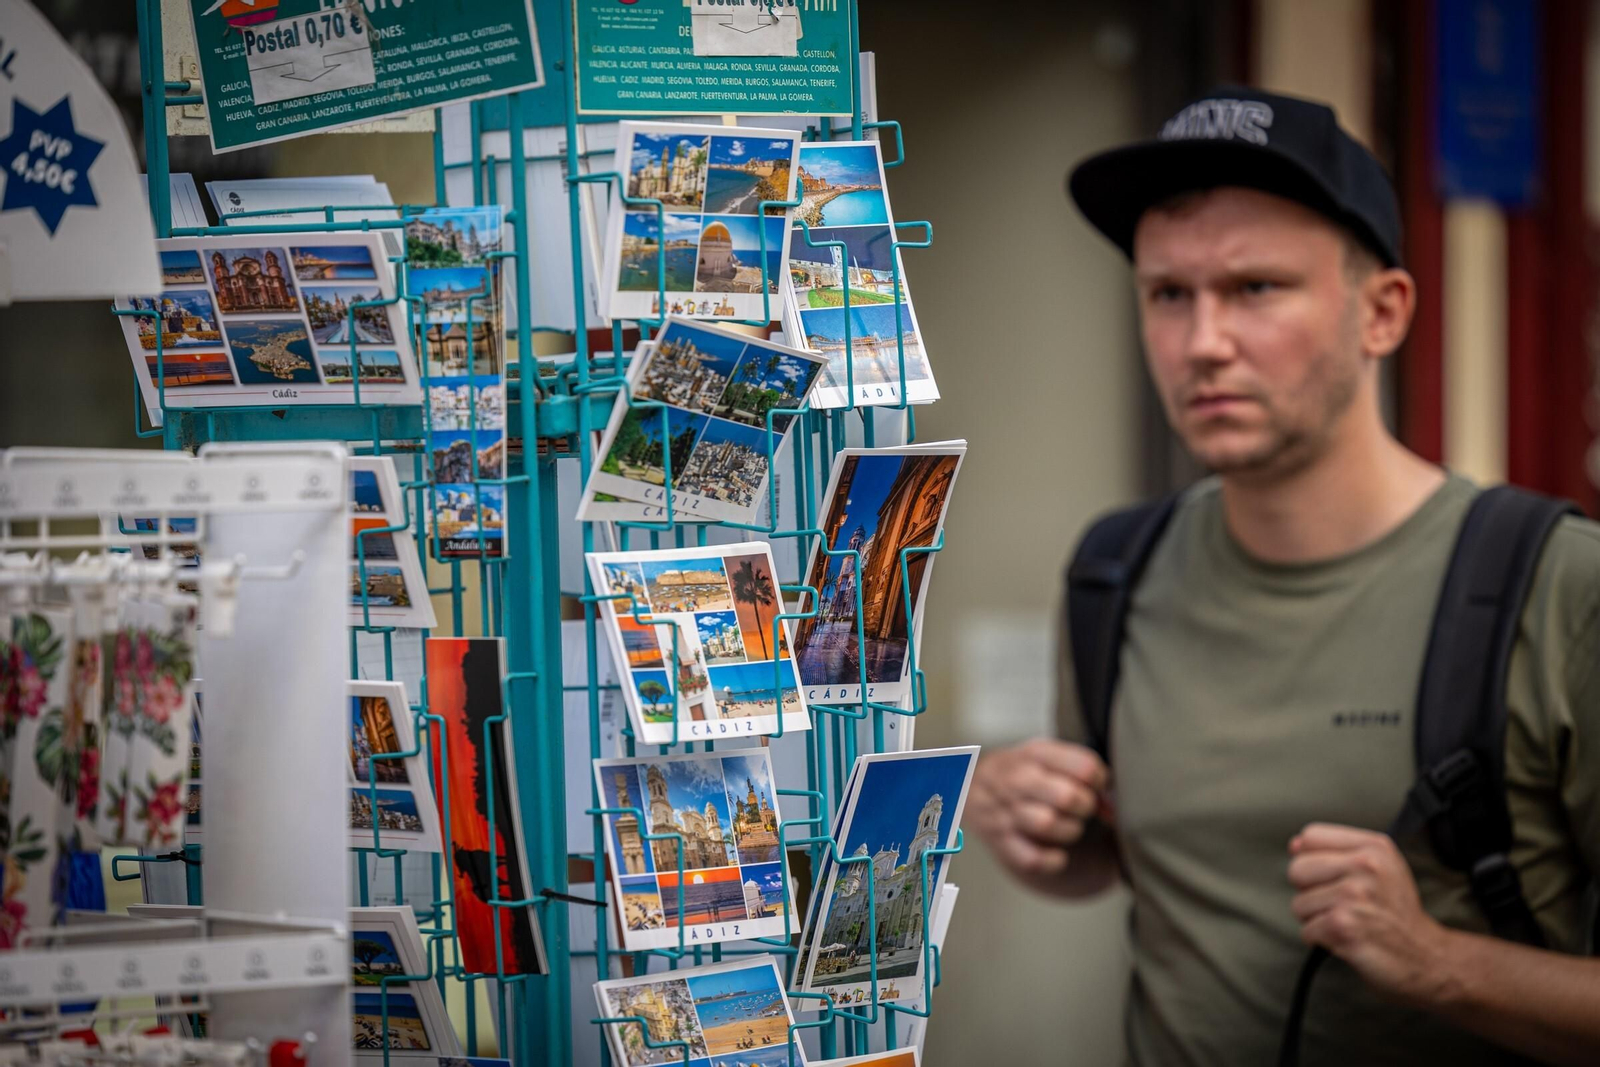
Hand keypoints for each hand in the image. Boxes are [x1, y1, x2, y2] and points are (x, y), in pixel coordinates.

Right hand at [968, 737, 1109, 878]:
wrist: (969, 784)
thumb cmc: (1024, 772)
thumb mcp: (1048, 757)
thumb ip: (1084, 774)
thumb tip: (1113, 808)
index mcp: (1035, 753)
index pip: (1084, 766)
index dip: (1101, 780)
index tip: (1097, 785)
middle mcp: (1017, 780)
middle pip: (1067, 797)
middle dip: (1086, 806)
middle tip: (1083, 807)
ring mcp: (1005, 811)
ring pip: (1048, 825)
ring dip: (1070, 831)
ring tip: (1069, 826)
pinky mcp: (1001, 842)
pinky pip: (1032, 860)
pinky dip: (1052, 861)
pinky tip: (1058, 854)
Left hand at [1288, 823, 1452, 1005]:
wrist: (1428, 958)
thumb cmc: (1397, 913)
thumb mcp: (1383, 868)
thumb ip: (1340, 851)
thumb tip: (1295, 845)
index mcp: (1374, 847)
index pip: (1311, 835)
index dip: (1311, 858)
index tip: (1330, 877)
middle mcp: (1365, 866)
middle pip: (1297, 869)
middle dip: (1310, 892)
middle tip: (1341, 906)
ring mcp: (1354, 896)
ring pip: (1299, 903)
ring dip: (1317, 920)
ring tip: (1349, 923)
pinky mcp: (1343, 926)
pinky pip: (1307, 930)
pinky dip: (1322, 940)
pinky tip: (1348, 939)